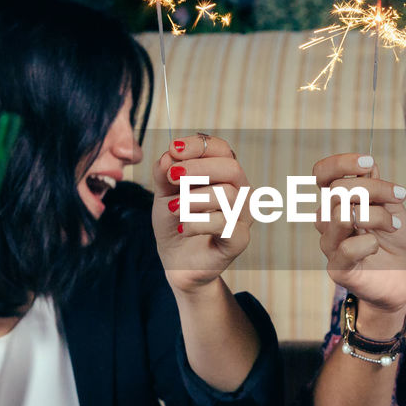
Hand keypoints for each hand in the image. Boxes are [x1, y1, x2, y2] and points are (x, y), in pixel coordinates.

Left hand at [152, 133, 252, 293]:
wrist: (176, 260)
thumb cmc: (175, 221)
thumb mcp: (163, 193)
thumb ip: (164, 173)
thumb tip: (168, 156)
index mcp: (225, 175)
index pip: (221, 149)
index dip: (198, 146)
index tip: (172, 149)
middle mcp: (241, 192)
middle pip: (231, 168)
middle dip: (199, 168)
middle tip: (172, 176)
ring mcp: (243, 217)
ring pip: (228, 195)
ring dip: (194, 199)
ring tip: (173, 208)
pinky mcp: (239, 240)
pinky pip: (224, 224)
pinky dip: (196, 223)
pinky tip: (181, 228)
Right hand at [313, 153, 405, 316]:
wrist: (401, 277)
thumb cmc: (393, 240)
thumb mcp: (392, 207)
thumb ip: (378, 188)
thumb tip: (368, 166)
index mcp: (337, 201)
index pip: (322, 174)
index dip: (340, 163)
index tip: (367, 162)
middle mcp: (327, 221)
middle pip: (338, 191)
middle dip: (373, 188)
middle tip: (400, 195)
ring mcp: (330, 245)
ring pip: (341, 216)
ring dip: (375, 216)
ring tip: (393, 224)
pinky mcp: (337, 268)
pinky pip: (345, 248)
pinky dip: (368, 243)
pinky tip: (377, 246)